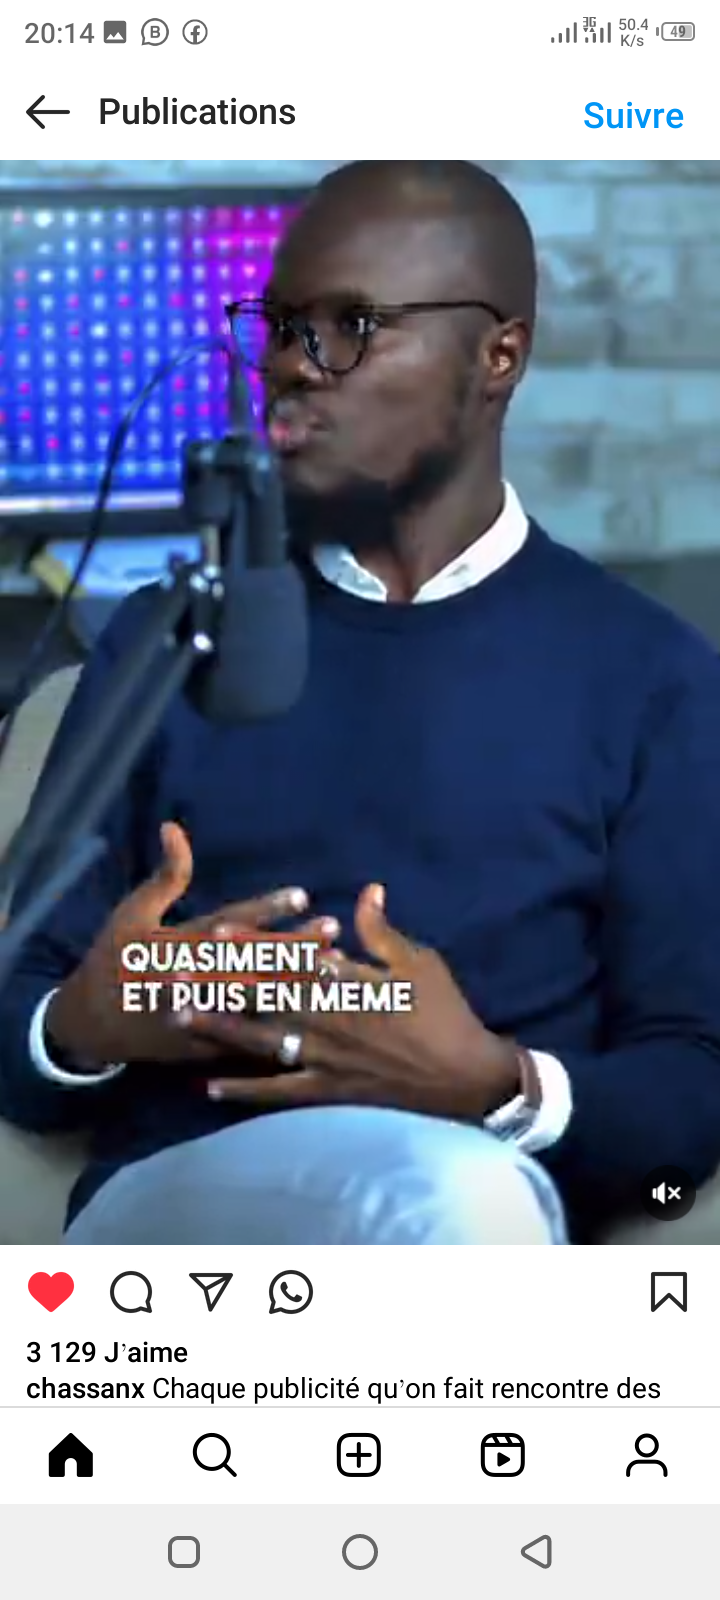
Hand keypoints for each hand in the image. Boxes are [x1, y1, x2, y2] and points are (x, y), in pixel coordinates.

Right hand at [46, 821, 331, 1070]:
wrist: (90, 1023)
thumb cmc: (114, 958)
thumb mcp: (133, 912)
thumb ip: (165, 876)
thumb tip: (173, 827)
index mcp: (177, 944)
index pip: (230, 923)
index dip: (267, 909)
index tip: (303, 895)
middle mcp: (193, 978)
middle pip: (252, 962)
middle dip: (294, 946)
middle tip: (333, 931)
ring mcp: (199, 1014)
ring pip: (255, 1000)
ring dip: (296, 984)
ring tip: (335, 967)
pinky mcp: (202, 1043)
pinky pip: (244, 1038)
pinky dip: (277, 1029)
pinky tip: (311, 1017)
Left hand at [178, 883, 526, 1120]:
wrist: (463, 1076)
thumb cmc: (444, 1013)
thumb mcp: (420, 963)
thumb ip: (383, 932)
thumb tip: (366, 890)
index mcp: (351, 984)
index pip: (291, 959)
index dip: (252, 946)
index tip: (216, 932)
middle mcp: (329, 1021)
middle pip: (265, 998)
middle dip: (220, 983)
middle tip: (176, 972)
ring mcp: (325, 1059)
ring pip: (262, 1042)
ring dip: (220, 1029)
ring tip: (180, 1017)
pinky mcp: (327, 1090)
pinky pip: (279, 1091)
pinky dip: (244, 1090)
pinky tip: (209, 1086)